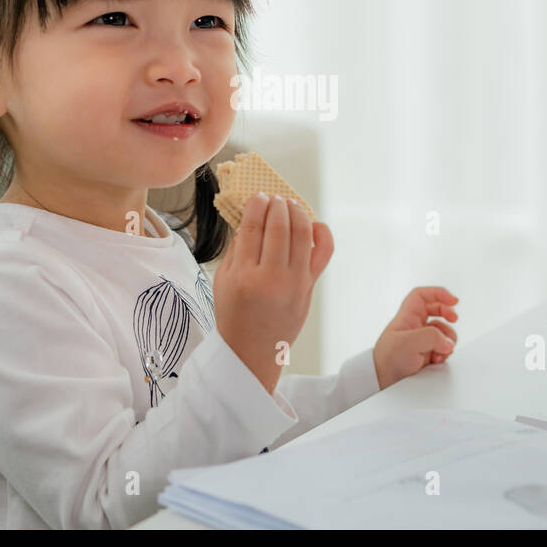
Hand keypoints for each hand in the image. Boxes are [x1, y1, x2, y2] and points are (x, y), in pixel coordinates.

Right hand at [213, 193, 334, 393]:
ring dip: (297, 212)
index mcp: (244, 276)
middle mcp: (272, 278)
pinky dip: (322, 233)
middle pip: (279, 226)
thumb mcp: (223, 280)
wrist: (252, 350)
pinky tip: (311, 224)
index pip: (253, 228)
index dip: (256, 206)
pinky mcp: (310, 287)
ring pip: (303, 234)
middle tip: (273, 198)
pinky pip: (324, 252)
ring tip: (290, 205)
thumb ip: (237, 247)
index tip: (258, 196)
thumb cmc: (234, 314)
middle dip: (277, 205)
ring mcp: (295, 282)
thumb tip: (252, 216)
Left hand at [372, 286, 459, 389]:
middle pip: (436, 310)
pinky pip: (443, 348)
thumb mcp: (410, 342)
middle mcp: (415, 326)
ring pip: (443, 332)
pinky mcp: (427, 354)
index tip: (453, 300)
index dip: (438, 293)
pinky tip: (437, 360)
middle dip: (448, 314)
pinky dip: (445, 353)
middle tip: (454, 319)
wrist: (383, 382)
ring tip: (440, 351)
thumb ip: (432, 336)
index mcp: (407, 316)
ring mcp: (422, 340)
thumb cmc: (388, 359)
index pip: (422, 296)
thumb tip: (448, 342)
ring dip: (447, 340)